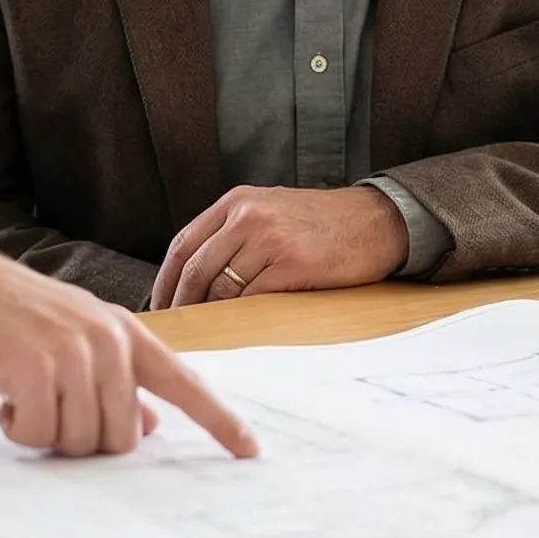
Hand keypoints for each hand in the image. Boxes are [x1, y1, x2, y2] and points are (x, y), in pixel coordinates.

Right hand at [0, 245, 258, 458]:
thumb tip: (148, 426)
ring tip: (20, 393)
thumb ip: (115, 379)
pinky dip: (15, 428)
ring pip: (78, 441)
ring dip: (42, 433)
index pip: (185, 382)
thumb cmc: (8, 313)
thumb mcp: (72, 337)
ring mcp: (74, 351)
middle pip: (120, 439)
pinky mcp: (35, 367)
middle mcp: (108, 340)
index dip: (220, 421)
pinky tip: (1, 393)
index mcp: (124, 331)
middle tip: (45, 412)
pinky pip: (37, 434)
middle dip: (81, 442)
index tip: (251, 451)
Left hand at [151, 184, 407, 310]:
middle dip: (182, 304)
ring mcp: (270, 238)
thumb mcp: (271, 211)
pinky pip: (253, 299)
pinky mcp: (293, 263)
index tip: (161, 308)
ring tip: (208, 335)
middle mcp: (248, 215)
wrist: (377, 221)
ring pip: (222, 287)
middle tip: (179, 331)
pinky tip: (240, 330)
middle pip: (196, 268)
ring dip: (212, 316)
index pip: (184, 244)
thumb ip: (234, 233)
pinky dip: (242, 318)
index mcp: (237, 202)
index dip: (166, 281)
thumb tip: (194, 278)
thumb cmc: (322, 224)